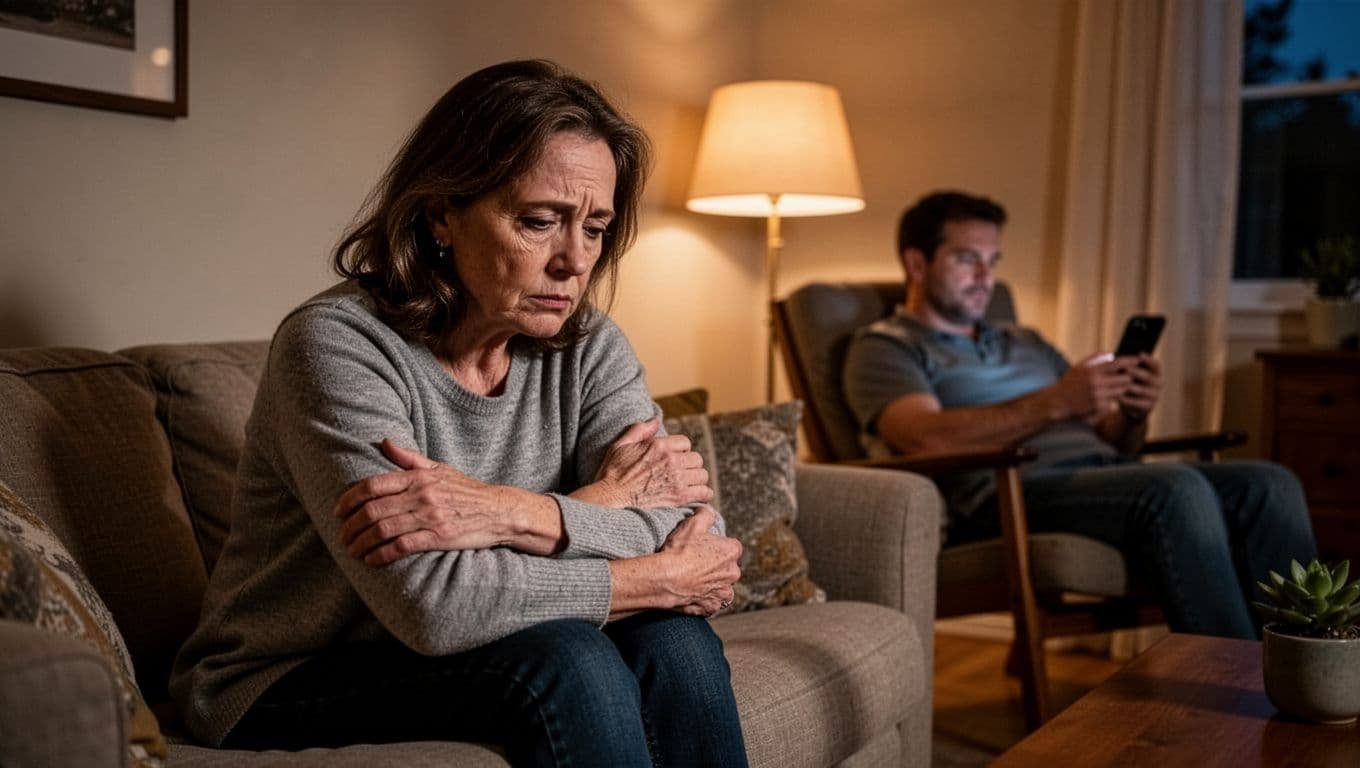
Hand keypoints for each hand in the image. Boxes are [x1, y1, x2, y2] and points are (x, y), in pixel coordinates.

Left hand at [333, 439, 559, 565]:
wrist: (500, 511)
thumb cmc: (467, 491)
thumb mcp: (440, 469)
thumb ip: (409, 459)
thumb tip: (384, 442)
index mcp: (419, 477)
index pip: (372, 485)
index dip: (349, 499)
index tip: (338, 511)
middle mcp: (422, 495)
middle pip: (372, 510)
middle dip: (350, 526)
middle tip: (342, 536)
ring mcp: (430, 516)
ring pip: (382, 530)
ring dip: (361, 543)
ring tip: (352, 551)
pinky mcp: (438, 537)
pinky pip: (401, 547)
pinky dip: (381, 555)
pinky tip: (372, 560)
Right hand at [576, 417, 713, 507]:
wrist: (610, 499)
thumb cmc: (612, 473)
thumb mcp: (620, 445)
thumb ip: (639, 430)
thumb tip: (655, 420)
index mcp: (658, 445)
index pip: (685, 442)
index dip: (682, 450)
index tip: (677, 458)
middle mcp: (670, 460)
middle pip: (696, 458)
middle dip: (690, 465)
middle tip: (684, 472)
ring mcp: (676, 478)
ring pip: (702, 475)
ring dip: (697, 479)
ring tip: (690, 484)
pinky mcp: (679, 497)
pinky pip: (704, 492)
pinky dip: (703, 494)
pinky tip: (697, 496)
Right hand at [656, 506, 741, 616]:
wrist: (665, 580)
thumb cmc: (679, 551)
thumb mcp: (692, 524)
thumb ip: (705, 514)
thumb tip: (708, 510)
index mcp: (732, 551)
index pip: (730, 546)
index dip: (716, 546)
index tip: (703, 548)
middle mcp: (733, 573)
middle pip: (727, 567)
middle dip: (716, 566)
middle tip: (696, 563)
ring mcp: (723, 592)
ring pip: (722, 586)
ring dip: (712, 584)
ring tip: (694, 579)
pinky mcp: (712, 606)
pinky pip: (711, 602)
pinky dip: (704, 598)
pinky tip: (692, 592)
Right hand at [1049, 353, 1131, 419]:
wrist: (1058, 402)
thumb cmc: (1069, 383)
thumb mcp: (1078, 367)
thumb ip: (1095, 359)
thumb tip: (1111, 355)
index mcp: (1092, 370)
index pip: (1117, 363)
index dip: (1130, 361)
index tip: (1137, 360)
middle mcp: (1096, 382)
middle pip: (1124, 378)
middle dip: (1128, 377)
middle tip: (1130, 376)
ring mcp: (1099, 395)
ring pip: (1122, 390)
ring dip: (1123, 388)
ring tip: (1122, 386)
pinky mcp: (1099, 406)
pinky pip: (1114, 401)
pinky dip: (1114, 399)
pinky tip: (1111, 397)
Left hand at [1116, 353, 1160, 421]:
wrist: (1133, 404)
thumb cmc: (1131, 383)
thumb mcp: (1132, 374)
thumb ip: (1129, 365)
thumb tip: (1116, 356)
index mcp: (1156, 373)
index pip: (1156, 365)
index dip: (1149, 360)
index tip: (1140, 354)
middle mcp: (1159, 384)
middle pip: (1148, 377)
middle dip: (1137, 372)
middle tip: (1126, 368)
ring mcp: (1155, 396)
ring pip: (1142, 390)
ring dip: (1130, 387)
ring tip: (1120, 383)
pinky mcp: (1149, 406)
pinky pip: (1138, 403)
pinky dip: (1128, 400)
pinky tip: (1118, 397)